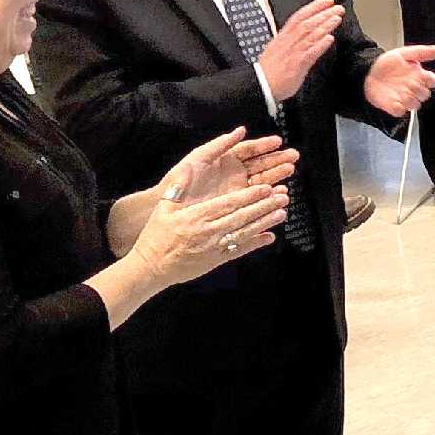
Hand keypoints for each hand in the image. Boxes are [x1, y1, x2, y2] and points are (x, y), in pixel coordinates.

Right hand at [132, 179, 289, 285]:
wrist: (152, 266)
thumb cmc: (157, 235)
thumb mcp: (164, 207)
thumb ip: (179, 188)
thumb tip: (189, 168)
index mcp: (196, 216)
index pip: (229, 203)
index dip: (249, 196)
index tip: (266, 188)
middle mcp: (209, 232)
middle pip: (242, 217)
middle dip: (264, 207)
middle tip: (282, 198)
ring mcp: (214, 247)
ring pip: (245, 233)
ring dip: (265, 223)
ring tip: (282, 213)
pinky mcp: (217, 260)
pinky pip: (240, 250)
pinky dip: (255, 244)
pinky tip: (270, 237)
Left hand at [160, 127, 296, 204]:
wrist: (170, 207)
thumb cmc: (179, 181)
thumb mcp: (199, 157)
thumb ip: (220, 143)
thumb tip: (241, 130)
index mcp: (225, 159)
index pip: (249, 149)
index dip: (264, 145)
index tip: (278, 142)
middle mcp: (234, 173)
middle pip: (260, 164)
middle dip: (277, 160)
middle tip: (293, 156)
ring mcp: (237, 189)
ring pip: (262, 180)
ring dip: (277, 175)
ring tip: (290, 171)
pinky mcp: (238, 204)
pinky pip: (257, 197)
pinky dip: (270, 195)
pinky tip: (280, 192)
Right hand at [257, 0, 345, 100]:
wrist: (261, 85)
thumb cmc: (269, 71)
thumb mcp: (277, 49)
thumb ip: (290, 41)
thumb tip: (300, 36)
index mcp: (283, 37)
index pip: (300, 16)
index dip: (314, 7)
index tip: (326, 1)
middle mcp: (289, 42)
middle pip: (307, 23)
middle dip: (323, 13)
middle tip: (337, 7)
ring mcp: (293, 52)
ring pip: (310, 34)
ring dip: (325, 25)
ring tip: (337, 18)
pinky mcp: (297, 65)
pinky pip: (310, 53)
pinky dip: (320, 45)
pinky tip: (329, 39)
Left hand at [364, 45, 434, 115]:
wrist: (367, 72)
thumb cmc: (386, 64)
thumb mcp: (403, 54)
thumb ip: (421, 52)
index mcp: (418, 76)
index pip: (432, 81)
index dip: (430, 80)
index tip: (423, 75)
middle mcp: (413, 89)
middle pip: (426, 94)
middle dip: (420, 90)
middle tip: (410, 82)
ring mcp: (404, 99)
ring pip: (416, 105)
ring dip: (411, 99)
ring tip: (403, 92)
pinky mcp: (394, 107)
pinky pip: (400, 111)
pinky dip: (399, 108)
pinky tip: (394, 100)